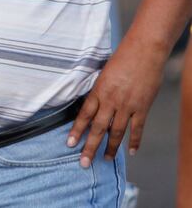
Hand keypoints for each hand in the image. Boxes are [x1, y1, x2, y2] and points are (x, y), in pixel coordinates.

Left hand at [67, 41, 166, 166]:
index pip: (84, 115)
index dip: (77, 130)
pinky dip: (135, 141)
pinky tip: (131, 151)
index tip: (70, 143)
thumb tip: (91, 102)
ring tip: (105, 159)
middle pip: (98, 128)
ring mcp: (128, 105)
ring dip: (111, 147)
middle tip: (83, 162)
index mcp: (98, 91)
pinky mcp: (142, 107)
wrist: (144, 51)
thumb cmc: (122, 58)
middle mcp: (111, 101)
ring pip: (117, 132)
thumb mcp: (103, 73)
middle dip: (90, 146)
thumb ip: (98, 90)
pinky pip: (138, 128)